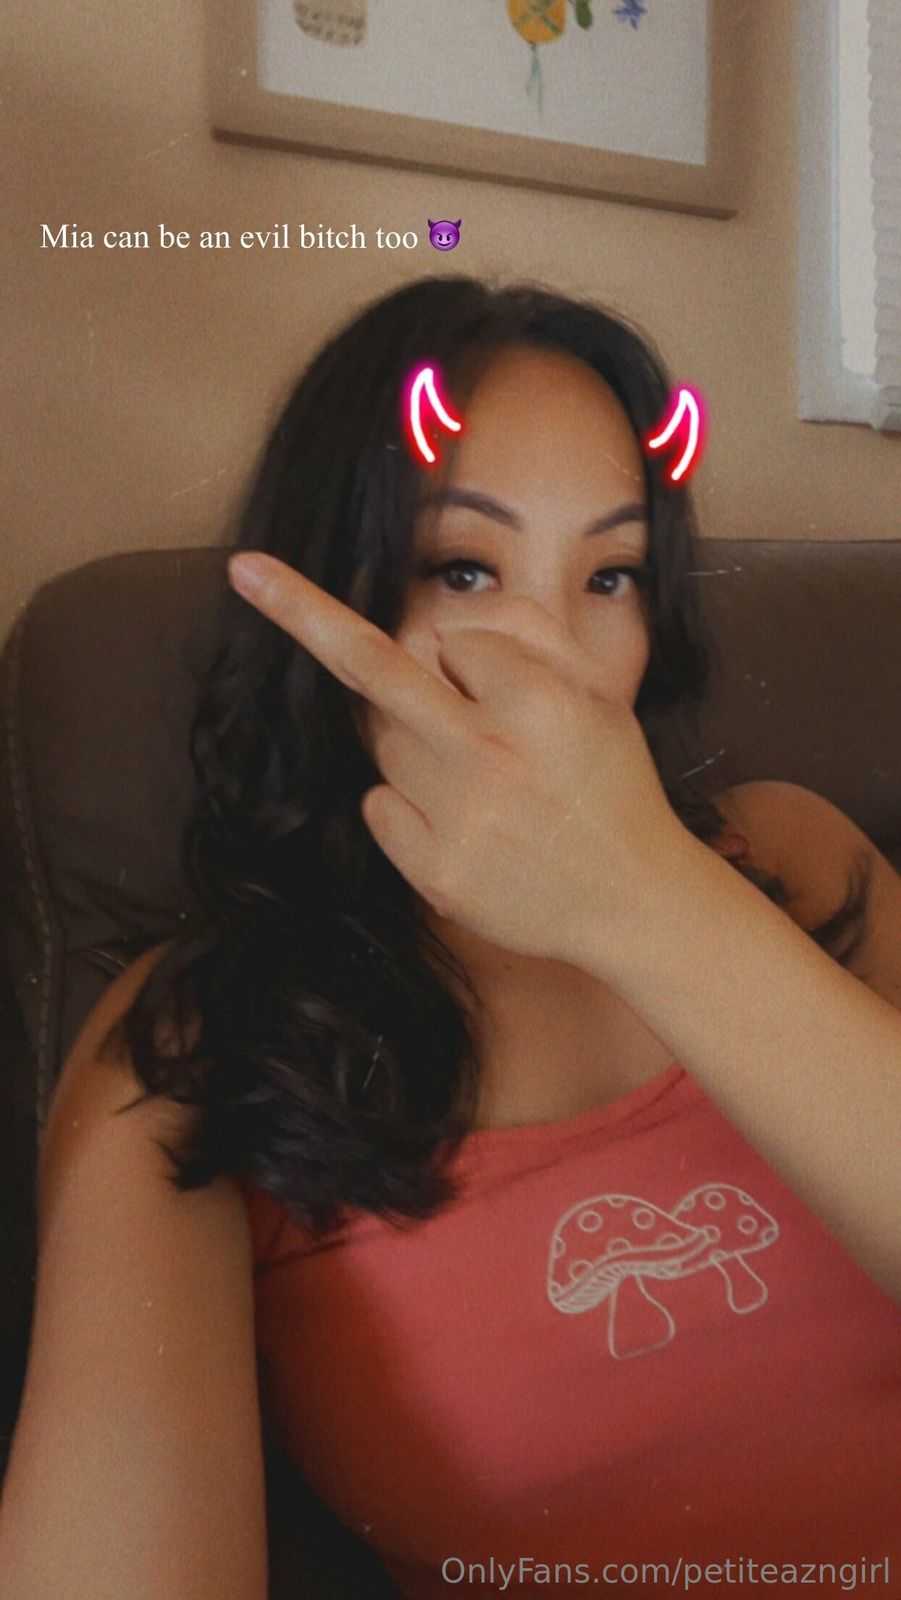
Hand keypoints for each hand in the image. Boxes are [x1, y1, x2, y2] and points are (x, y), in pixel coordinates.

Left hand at [227, 552, 687, 968]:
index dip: (471, 660)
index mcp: (538, 699)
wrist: (634, 899)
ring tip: (482, 781)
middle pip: (379, 674)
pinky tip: (461, 824)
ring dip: (411, 744)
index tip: (486, 679)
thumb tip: (454, 616)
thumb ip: (531, 633)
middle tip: (246, 569)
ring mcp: (458, 819)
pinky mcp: (437, 875)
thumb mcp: (599, 690)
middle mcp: (491, 754)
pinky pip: (377, 807)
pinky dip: (401, 806)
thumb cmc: (611, 785)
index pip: (453, 641)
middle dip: (304, 614)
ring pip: (383, 744)